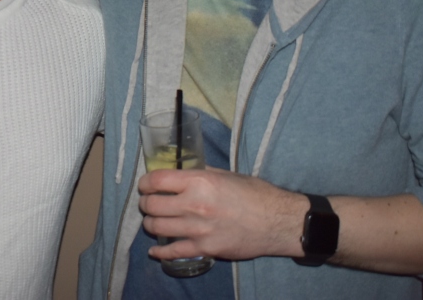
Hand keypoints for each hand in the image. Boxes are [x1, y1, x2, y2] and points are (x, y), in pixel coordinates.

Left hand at [137, 167, 304, 261]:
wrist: (277, 221)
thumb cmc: (255, 193)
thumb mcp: (227, 175)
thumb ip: (202, 173)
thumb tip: (183, 170)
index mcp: (199, 181)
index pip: (157, 180)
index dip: (145, 182)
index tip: (145, 185)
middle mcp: (194, 204)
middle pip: (152, 205)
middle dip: (145, 203)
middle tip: (148, 203)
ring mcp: (198, 229)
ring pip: (157, 228)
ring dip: (150, 224)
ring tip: (153, 221)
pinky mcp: (205, 248)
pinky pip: (173, 252)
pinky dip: (160, 253)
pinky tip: (155, 251)